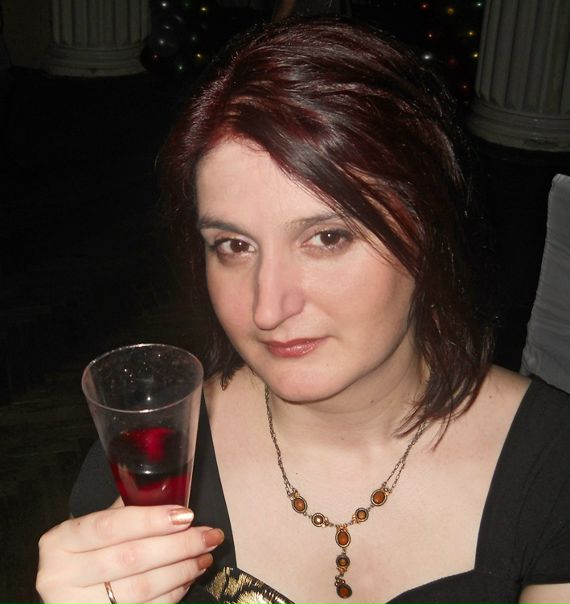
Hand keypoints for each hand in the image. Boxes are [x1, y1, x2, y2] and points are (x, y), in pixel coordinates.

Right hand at [36, 502, 224, 603]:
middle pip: (131, 558)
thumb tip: (172, 496)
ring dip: (182, 570)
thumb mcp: (95, 529)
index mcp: (60, 541)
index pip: (110, 526)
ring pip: (142, 588)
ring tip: (205, 556)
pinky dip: (172, 593)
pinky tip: (188, 578)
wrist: (67, 594)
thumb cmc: (87, 552)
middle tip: (210, 535)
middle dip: (179, 545)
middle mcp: (59, 577)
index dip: (151, 520)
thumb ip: (126, 511)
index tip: (186, 514)